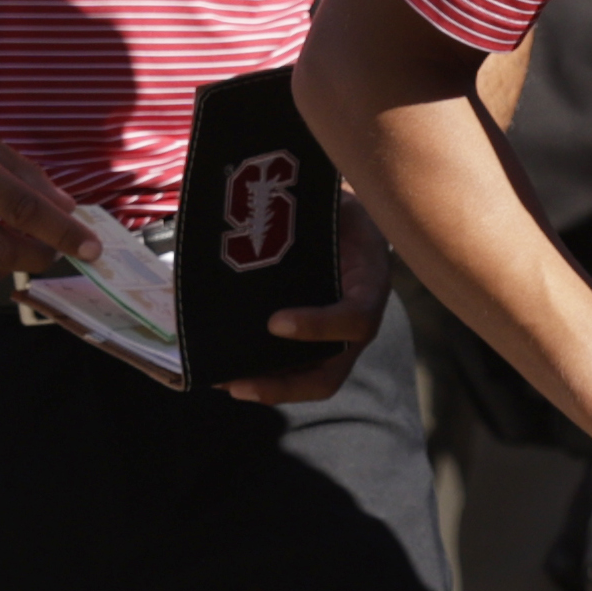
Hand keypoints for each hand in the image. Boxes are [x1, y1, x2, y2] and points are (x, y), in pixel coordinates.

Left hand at [228, 192, 391, 404]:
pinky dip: (260, 373)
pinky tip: (224, 371)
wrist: (344, 217)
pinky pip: (291, 367)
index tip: (275, 323)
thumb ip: (314, 211)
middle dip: (284, 386)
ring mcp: (333, 337)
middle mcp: (354, 323)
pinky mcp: (312, 339)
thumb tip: (265, 205)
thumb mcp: (339, 203)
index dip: (319, 327)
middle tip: (238, 384)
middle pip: (330, 374)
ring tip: (221, 381)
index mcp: (370, 287)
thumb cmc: (339, 210)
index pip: (356, 320)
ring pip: (307, 379)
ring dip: (265, 386)